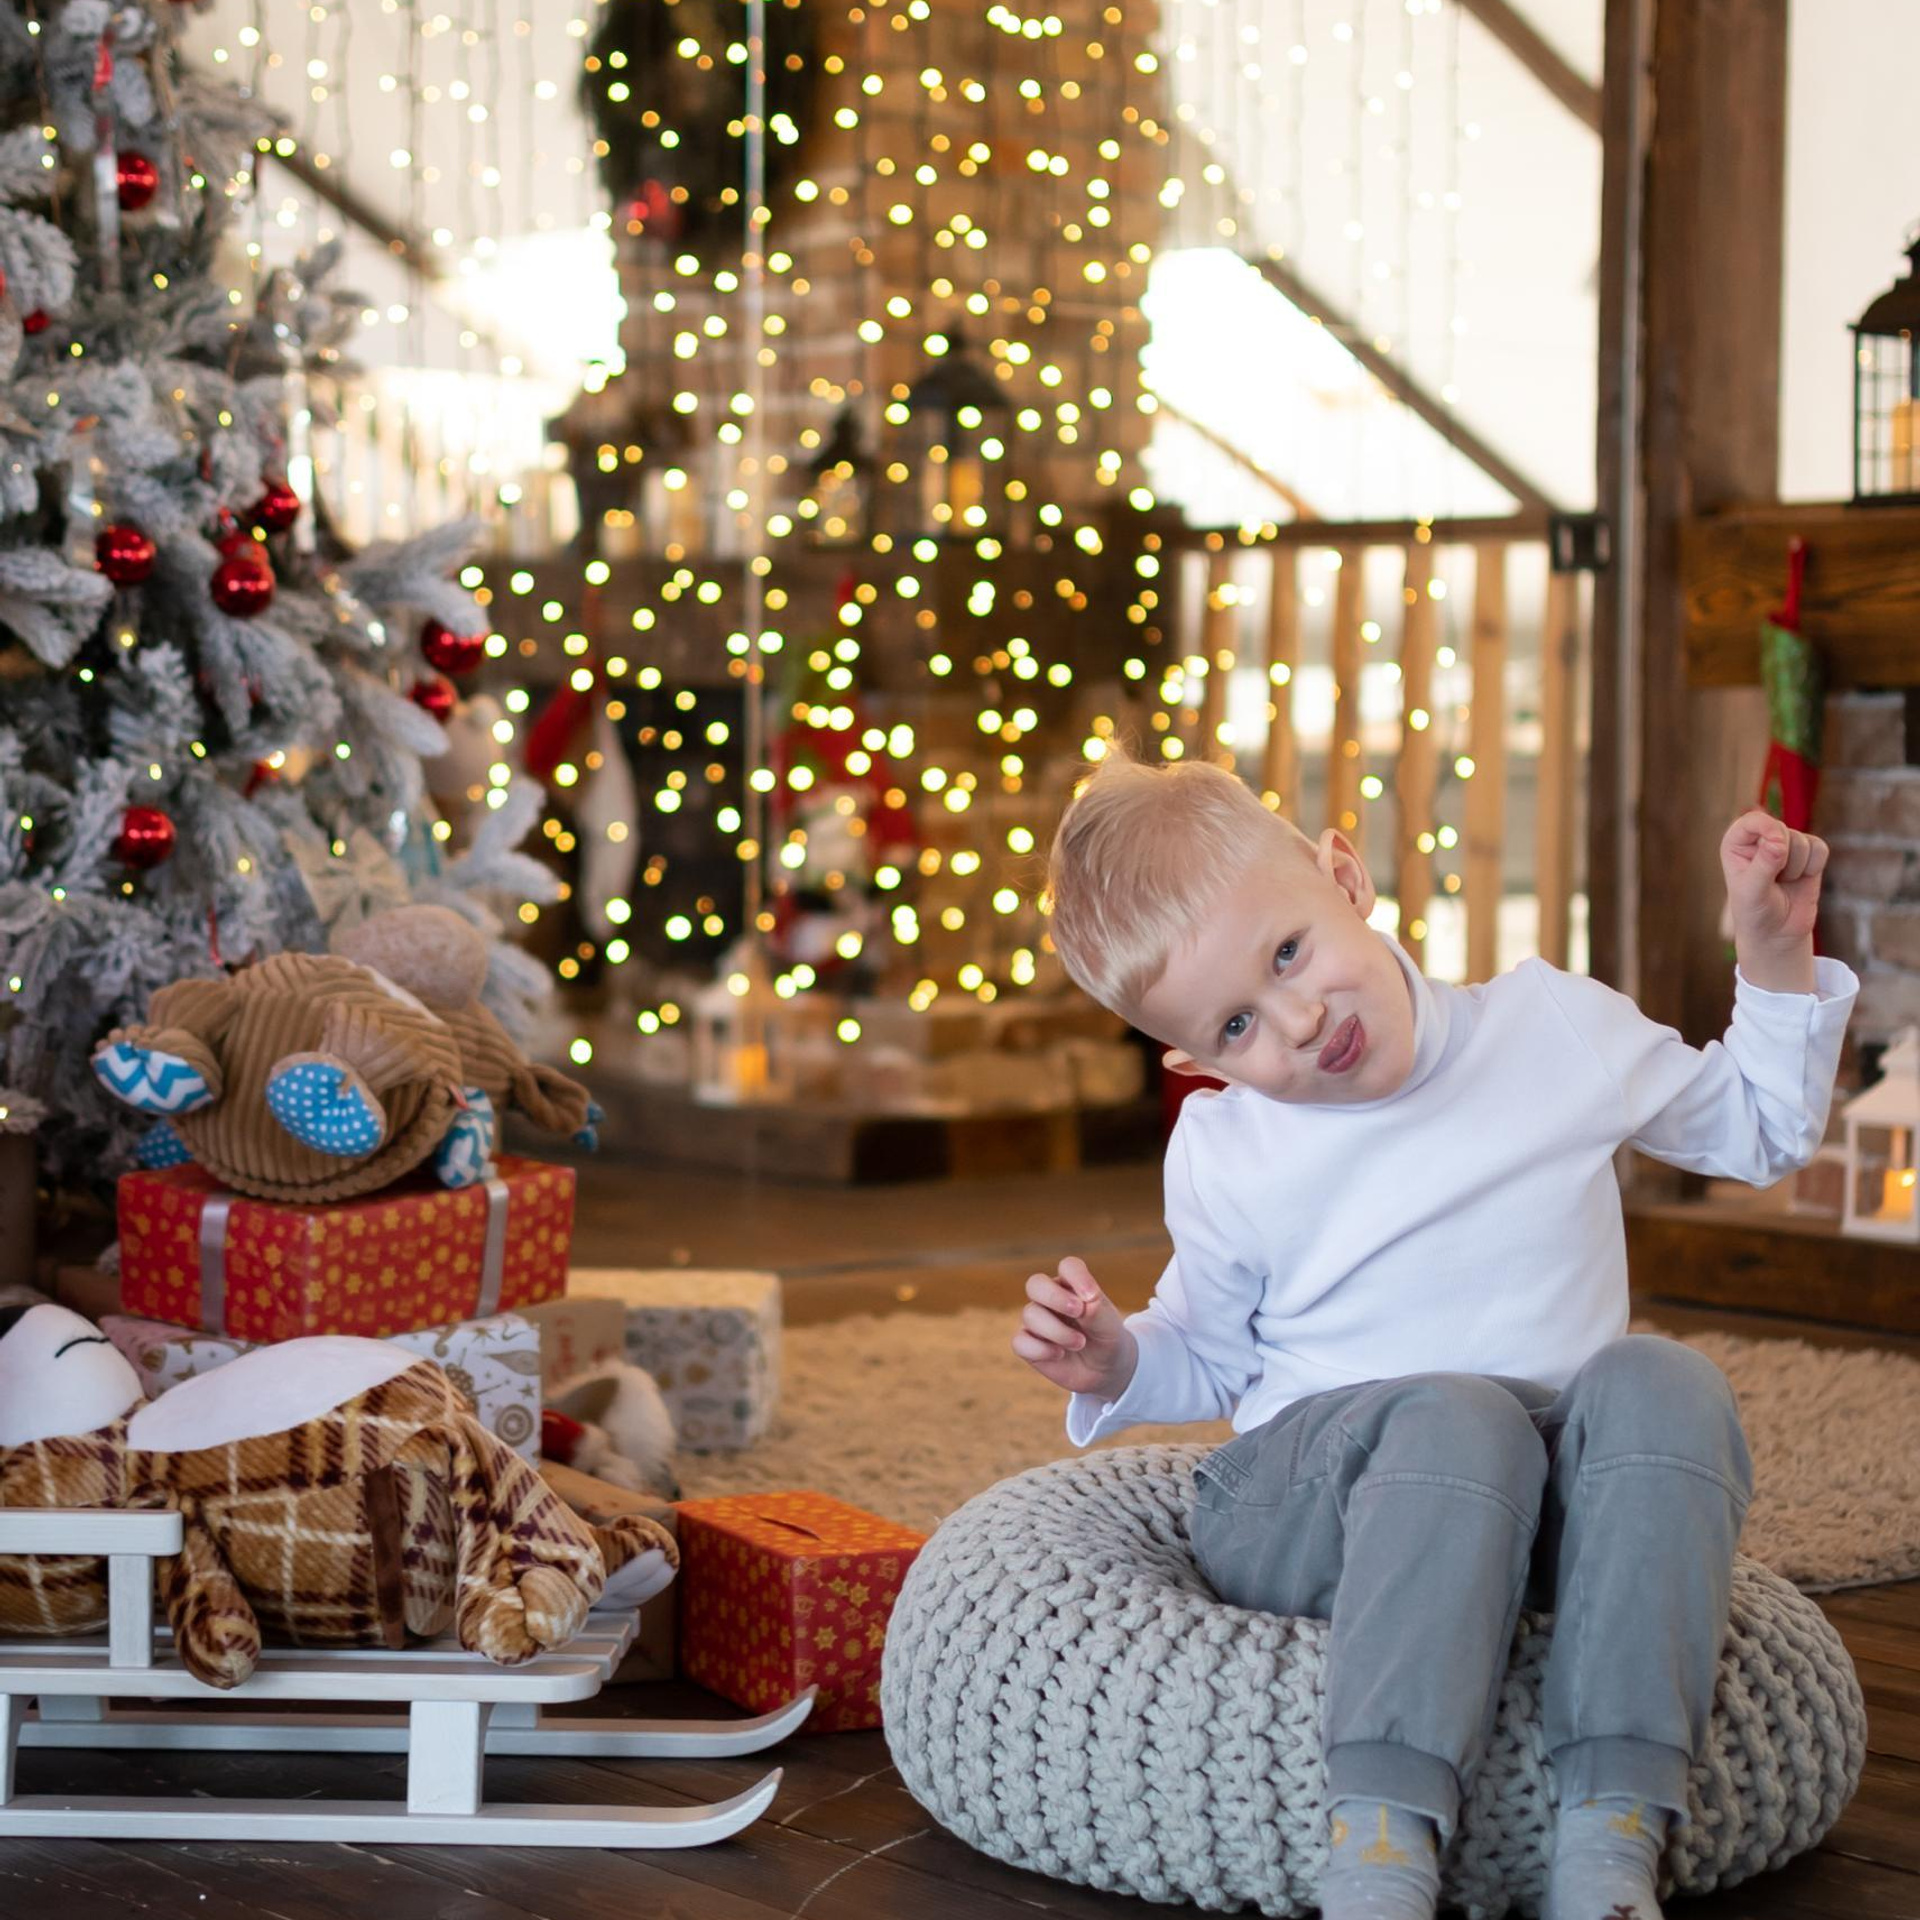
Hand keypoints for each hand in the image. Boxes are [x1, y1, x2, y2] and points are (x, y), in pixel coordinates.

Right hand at [1011, 1256, 1137, 1400]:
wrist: (1104, 1369)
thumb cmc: (1105, 1337)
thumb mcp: (1109, 1324)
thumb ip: (1096, 1310)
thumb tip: (1082, 1303)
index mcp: (1071, 1285)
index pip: (1068, 1267)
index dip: (1077, 1277)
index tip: (1092, 1296)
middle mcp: (1050, 1299)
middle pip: (1035, 1284)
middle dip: (1054, 1297)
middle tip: (1078, 1312)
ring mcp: (1037, 1321)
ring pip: (1030, 1314)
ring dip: (1058, 1331)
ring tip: (1080, 1343)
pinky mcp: (1028, 1344)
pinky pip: (1020, 1342)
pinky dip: (1040, 1349)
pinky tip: (1059, 1355)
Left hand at [1721, 808, 1825, 990]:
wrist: (1776, 932)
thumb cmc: (1755, 911)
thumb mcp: (1752, 891)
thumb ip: (1764, 865)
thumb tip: (1778, 841)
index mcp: (1736, 844)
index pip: (1752, 820)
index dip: (1768, 828)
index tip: (1776, 843)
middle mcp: (1760, 840)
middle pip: (1783, 830)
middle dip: (1783, 857)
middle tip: (1773, 880)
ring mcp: (1785, 845)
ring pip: (1803, 840)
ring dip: (1797, 867)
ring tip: (1783, 883)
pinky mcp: (1807, 855)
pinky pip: (1820, 848)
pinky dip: (1813, 867)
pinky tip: (1800, 880)